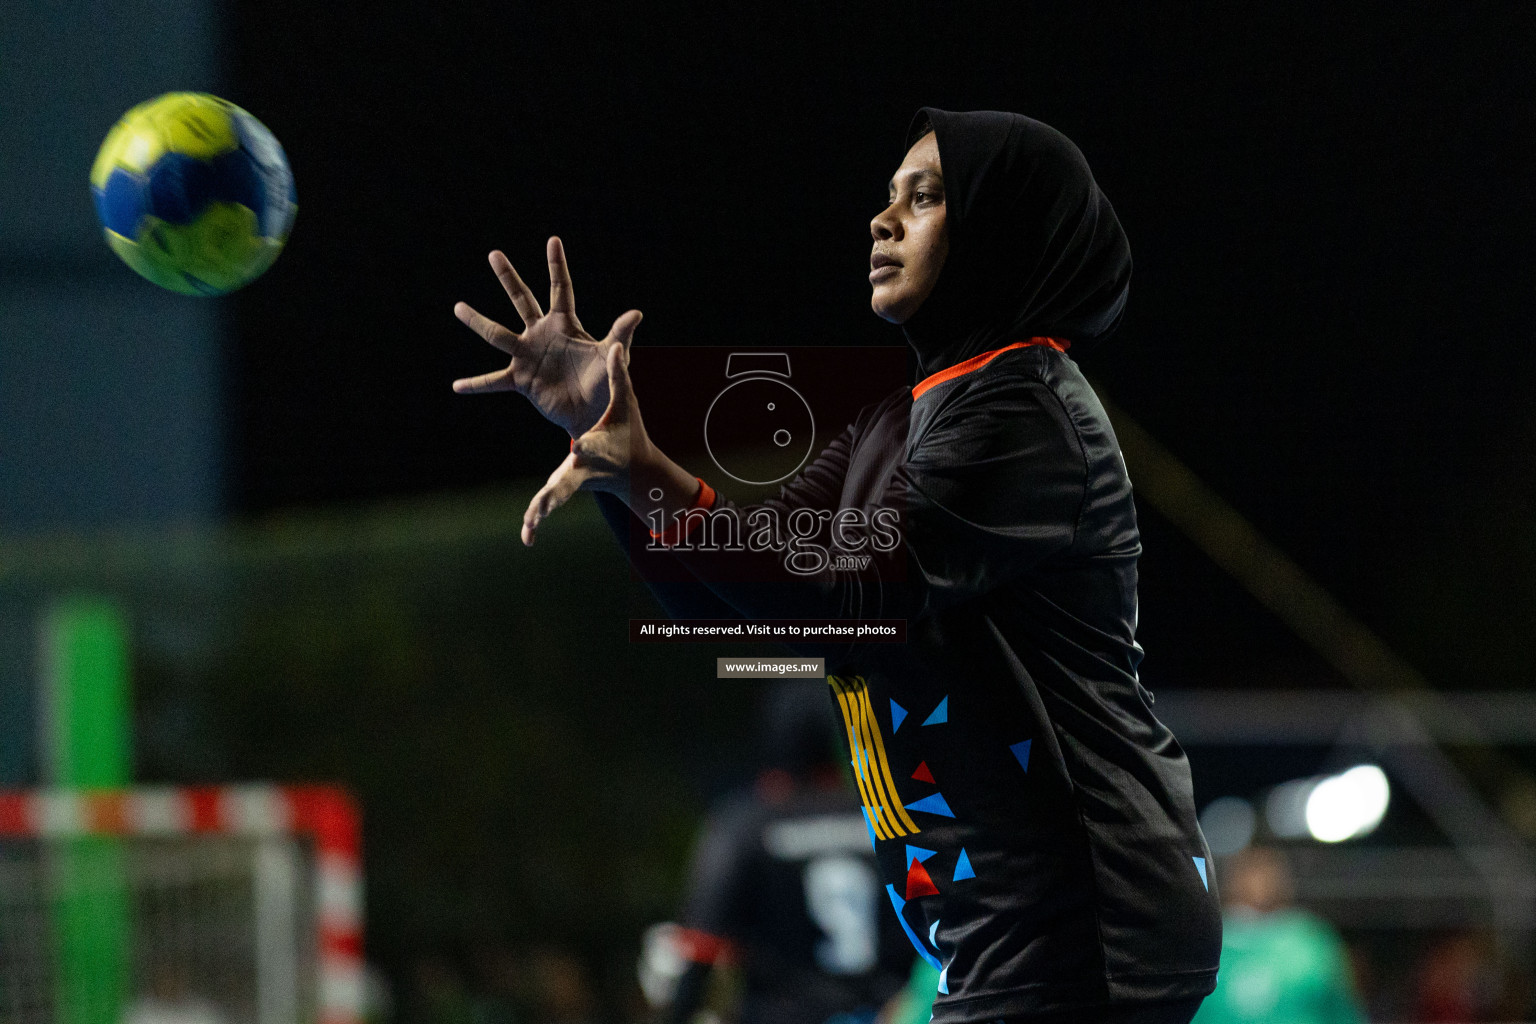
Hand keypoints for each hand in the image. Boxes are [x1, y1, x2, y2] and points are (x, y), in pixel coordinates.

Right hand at [452, 236, 642, 437]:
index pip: (561, 289)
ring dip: (478, 321)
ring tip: (458, 306)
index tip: (553, 240)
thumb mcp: (612, 355)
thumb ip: (620, 334)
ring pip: (498, 335)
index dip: (557, 266)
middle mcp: (542, 335)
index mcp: (564, 324)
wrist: (593, 410)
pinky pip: (494, 381)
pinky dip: (476, 385)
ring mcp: (528, 356)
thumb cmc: (604, 380)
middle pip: (522, 300)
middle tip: (494, 254)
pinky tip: (456, 386)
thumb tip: (636, 313)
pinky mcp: (521, 380)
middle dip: (508, 277)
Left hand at [521, 342, 652, 545]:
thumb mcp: (627, 404)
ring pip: (555, 498)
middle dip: (556, 494)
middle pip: (569, 482)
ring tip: (530, 530)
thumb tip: (616, 345)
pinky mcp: (566, 488)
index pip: (591, 446)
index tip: (579, 447)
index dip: (585, 446)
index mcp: (598, 447)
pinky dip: (537, 520)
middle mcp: (585, 468)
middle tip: (543, 509)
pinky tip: (528, 538)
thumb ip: (618, 375)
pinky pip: (548, 504)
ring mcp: (575, 481)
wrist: (634, 470)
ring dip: (541, 513)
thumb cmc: (628, 432)